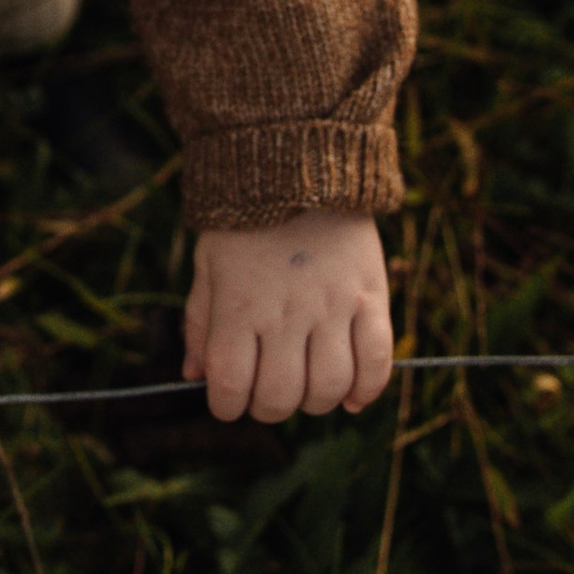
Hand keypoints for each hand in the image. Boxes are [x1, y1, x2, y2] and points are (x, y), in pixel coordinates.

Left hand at [182, 211, 393, 423]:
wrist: (299, 165)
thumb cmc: (244, 222)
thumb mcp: (207, 265)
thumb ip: (200, 323)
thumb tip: (195, 376)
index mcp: (238, 306)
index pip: (230, 386)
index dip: (226, 406)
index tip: (229, 400)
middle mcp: (285, 312)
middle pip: (281, 397)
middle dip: (269, 408)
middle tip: (268, 392)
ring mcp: (332, 306)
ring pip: (329, 388)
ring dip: (316, 402)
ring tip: (307, 386)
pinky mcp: (370, 296)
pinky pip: (377, 362)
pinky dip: (366, 391)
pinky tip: (351, 396)